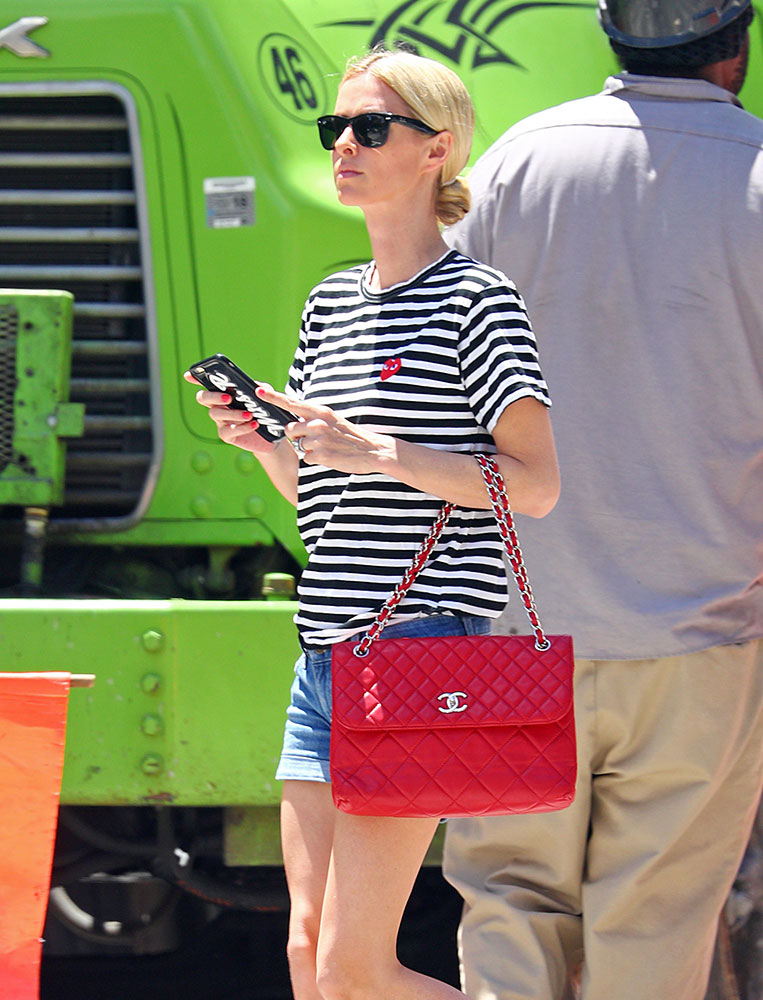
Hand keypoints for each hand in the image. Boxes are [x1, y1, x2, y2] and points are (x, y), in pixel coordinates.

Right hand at [183, 371, 279, 455]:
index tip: (189, 375)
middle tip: (228, 398)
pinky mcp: (227, 436)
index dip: (195, 378)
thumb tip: (256, 386)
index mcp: (224, 393)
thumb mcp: (265, 397)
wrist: (272, 435)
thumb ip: (261, 388)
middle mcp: (218, 406)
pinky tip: (254, 424)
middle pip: (203, 398)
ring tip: (249, 414)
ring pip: (216, 414)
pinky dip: (241, 427)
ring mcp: (221, 421)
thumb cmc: (265, 411)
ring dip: (232, 413)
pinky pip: (228, 431)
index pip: (207, 384)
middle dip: (212, 396)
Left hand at [256, 385, 392, 473]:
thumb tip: (294, 424)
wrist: (373, 450)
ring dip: (309, 449)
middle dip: (297, 437)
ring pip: (299, 445)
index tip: (259, 391)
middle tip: (315, 440)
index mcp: (320, 411)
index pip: (292, 403)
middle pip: (290, 429)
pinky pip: (307, 458)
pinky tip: (330, 456)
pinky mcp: (320, 454)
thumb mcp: (332, 420)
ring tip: (327, 447)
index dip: (273, 397)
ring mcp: (318, 439)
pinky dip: (316, 460)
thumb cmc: (350, 436)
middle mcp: (317, 422)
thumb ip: (313, 418)